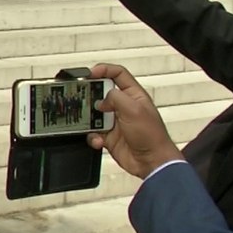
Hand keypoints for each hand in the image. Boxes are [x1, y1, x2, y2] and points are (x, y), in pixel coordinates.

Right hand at [87, 63, 183, 178]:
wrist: (151, 162)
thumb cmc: (151, 136)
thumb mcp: (134, 109)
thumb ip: (115, 97)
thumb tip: (101, 99)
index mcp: (133, 95)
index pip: (118, 74)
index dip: (104, 70)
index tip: (90, 73)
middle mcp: (123, 106)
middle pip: (101, 93)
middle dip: (90, 96)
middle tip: (80, 97)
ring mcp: (115, 122)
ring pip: (94, 114)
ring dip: (89, 120)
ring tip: (89, 123)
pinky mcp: (109, 136)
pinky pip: (93, 132)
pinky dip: (93, 137)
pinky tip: (99, 140)